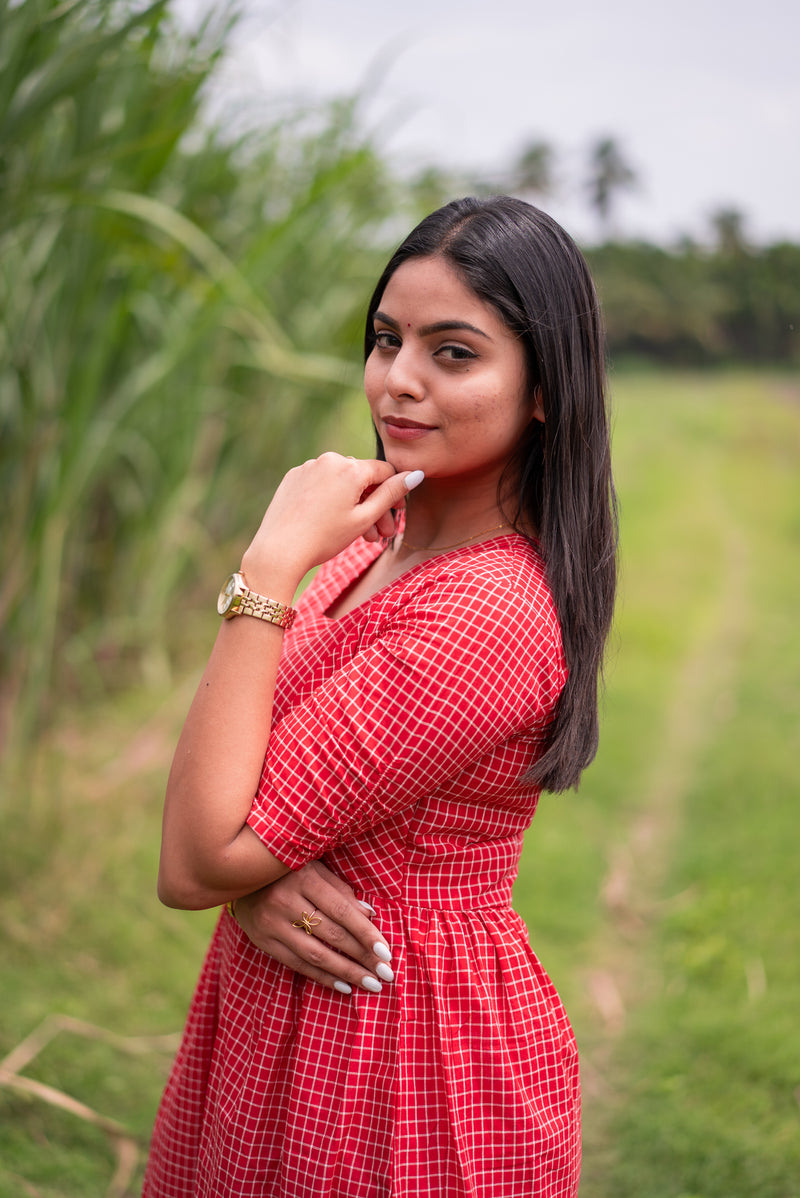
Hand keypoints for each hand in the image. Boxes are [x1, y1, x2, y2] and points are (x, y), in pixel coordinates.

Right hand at [231, 860, 393, 995]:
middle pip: (331, 934)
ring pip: (315, 954)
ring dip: (346, 972)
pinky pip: (296, 964)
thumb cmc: (287, 870)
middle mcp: (286, 901)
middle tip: (386, 973)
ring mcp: (272, 923)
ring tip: (370, 984)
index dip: (365, 933)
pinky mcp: (263, 941)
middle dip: (362, 956)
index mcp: (303, 877)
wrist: (238, 876)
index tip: (387, 952)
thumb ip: (341, 890)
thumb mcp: (315, 867)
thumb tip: (370, 913)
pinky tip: (344, 986)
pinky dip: (322, 977)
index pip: (341, 910)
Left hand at [241, 454, 422, 589]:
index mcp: (350, 467)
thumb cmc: (324, 538)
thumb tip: (416, 474)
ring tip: (361, 536)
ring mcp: (308, 467)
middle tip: (382, 535)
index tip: (397, 513)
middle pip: (362, 478)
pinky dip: (331, 500)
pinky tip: (332, 523)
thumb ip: (391, 494)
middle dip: (374, 505)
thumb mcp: (364, 518)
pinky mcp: (293, 477)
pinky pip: (321, 484)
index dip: (395, 492)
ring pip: (341, 482)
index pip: (384, 471)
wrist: (279, 551)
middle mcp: (329, 460)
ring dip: (354, 505)